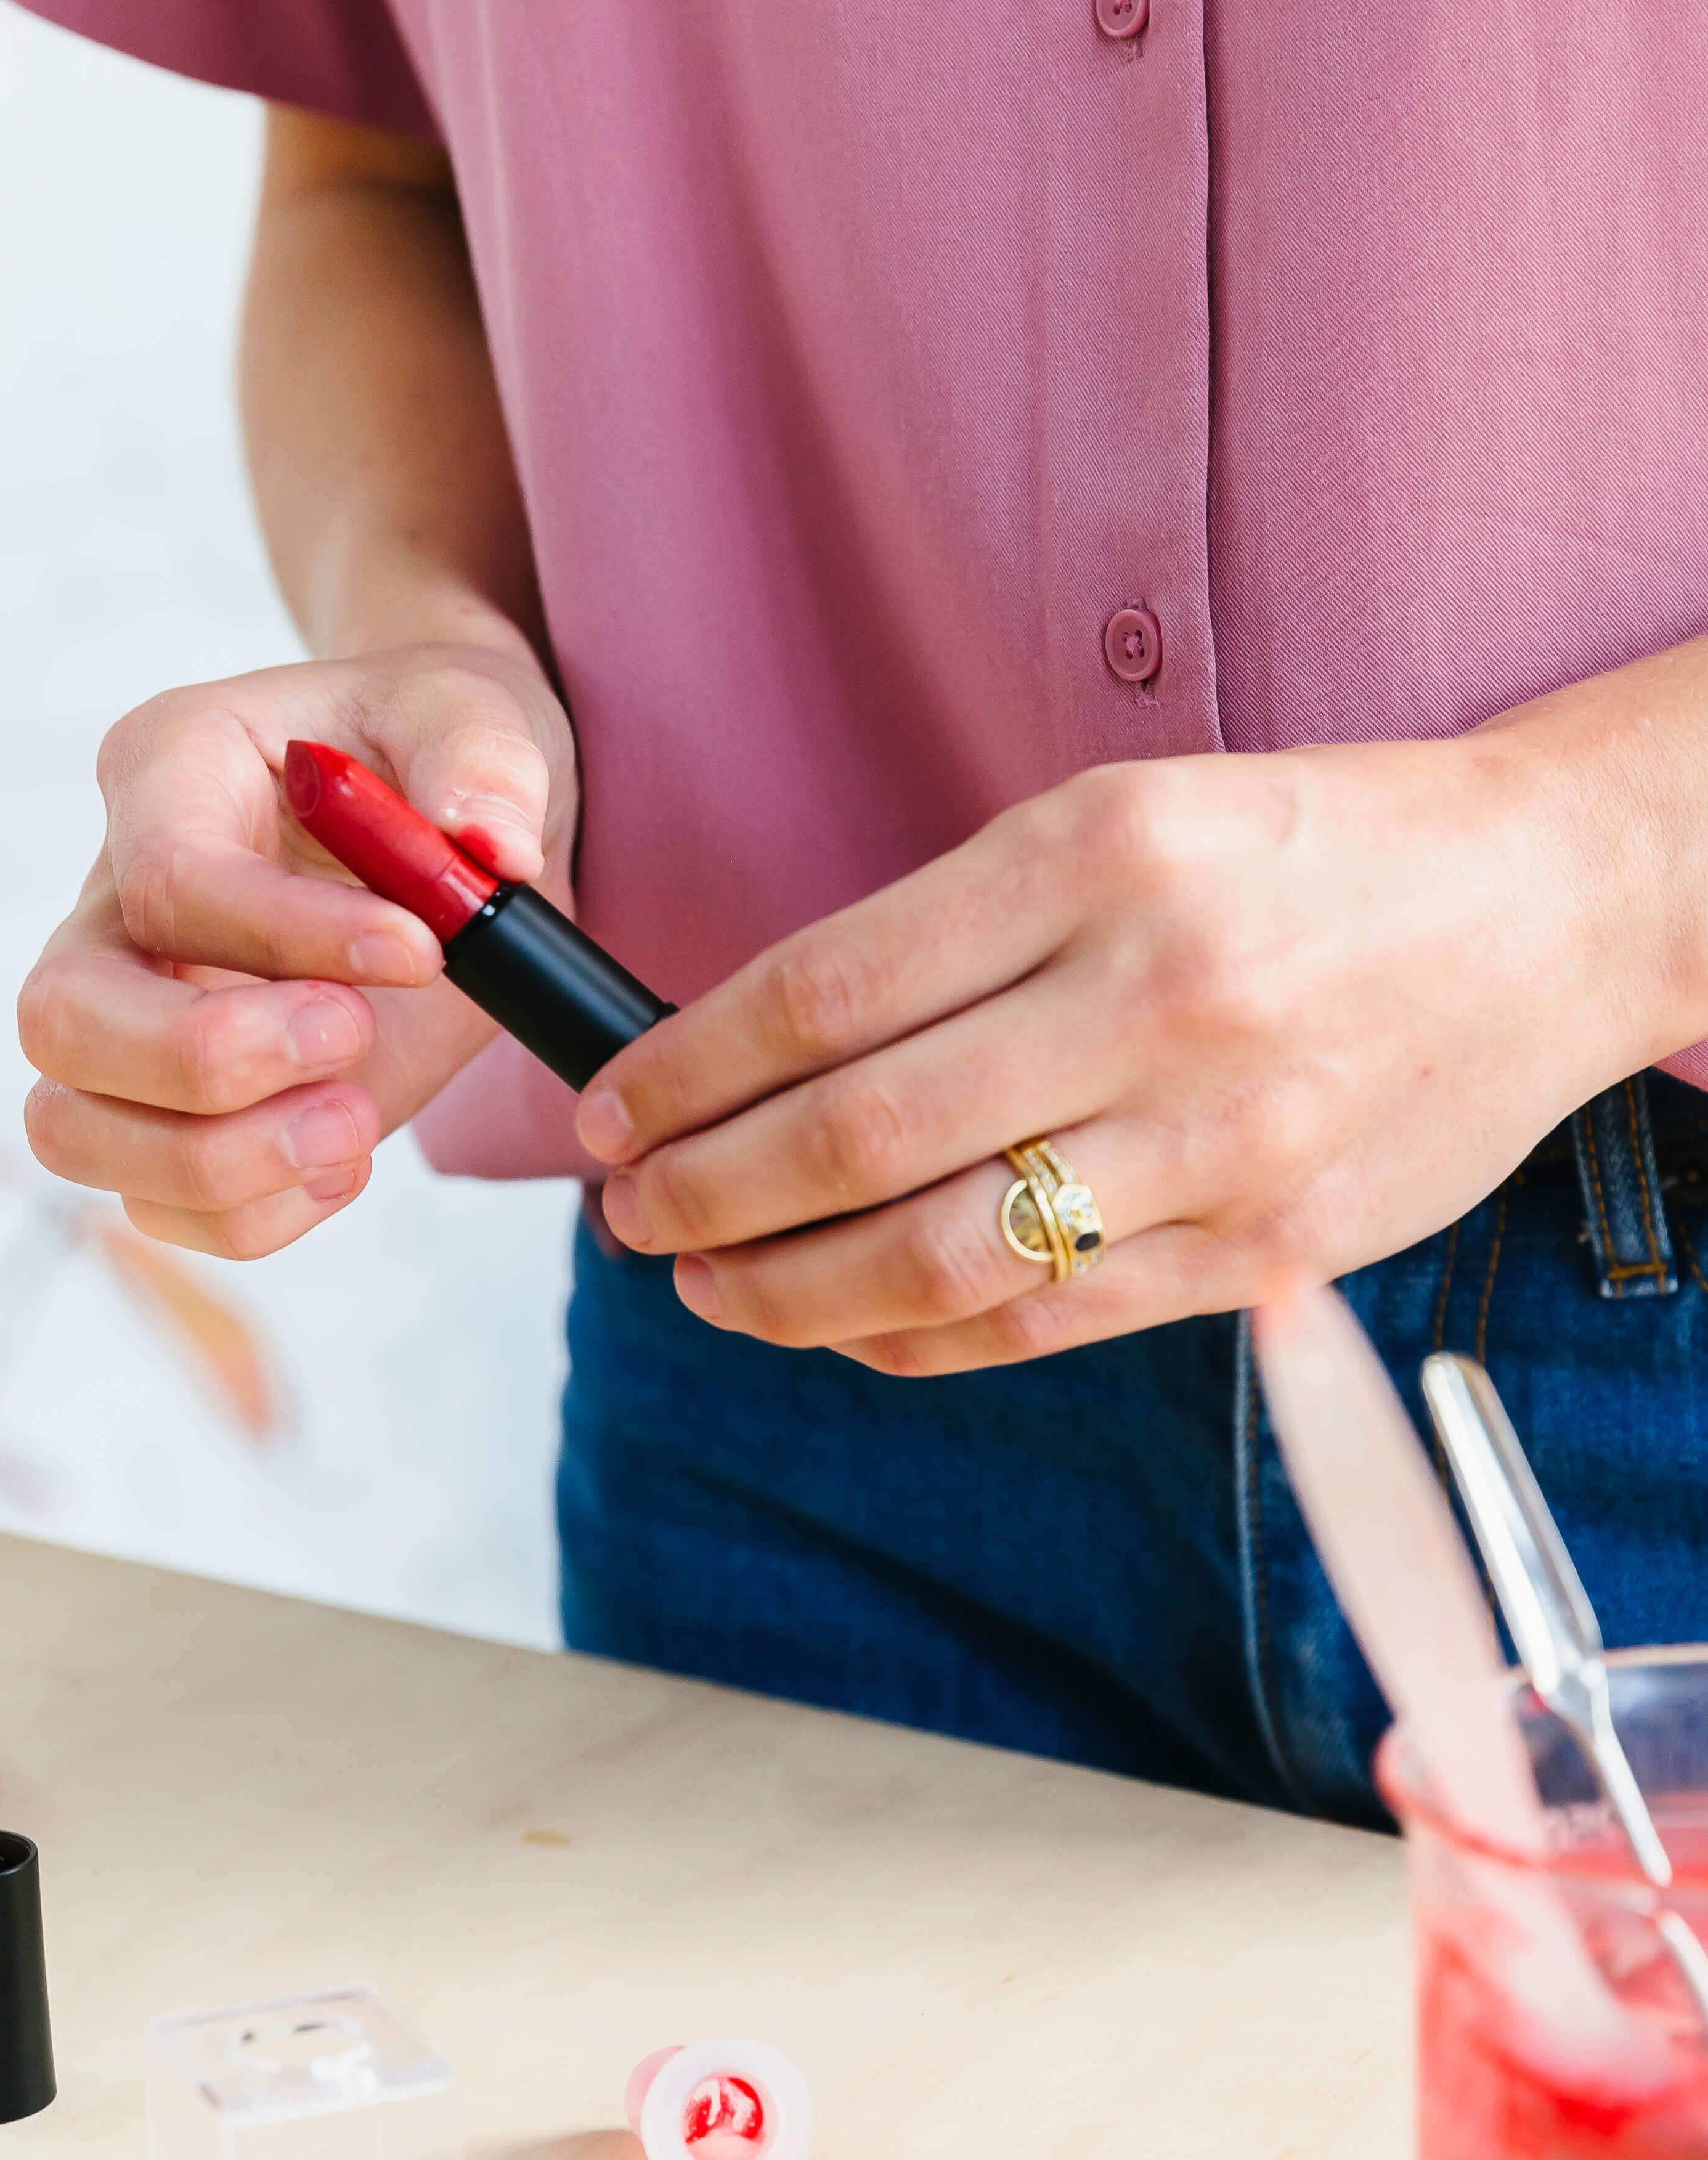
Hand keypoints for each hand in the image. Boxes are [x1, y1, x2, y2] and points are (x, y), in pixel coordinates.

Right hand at [20, 639, 573, 1257]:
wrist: (444, 823)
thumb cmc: (432, 750)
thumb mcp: (476, 714)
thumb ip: (484, 759)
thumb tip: (492, 847)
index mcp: (167, 773)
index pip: (168, 880)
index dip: (287, 935)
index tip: (420, 950)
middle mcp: (114, 903)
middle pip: (62, 1016)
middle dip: (206, 1060)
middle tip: (355, 1038)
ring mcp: (127, 1017)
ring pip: (71, 1128)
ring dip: (218, 1160)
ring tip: (355, 1121)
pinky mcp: (172, 1112)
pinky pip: (157, 1205)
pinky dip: (254, 1212)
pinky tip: (346, 1157)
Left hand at [577, 728, 1658, 1373]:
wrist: (1547, 905)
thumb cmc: (1313, 852)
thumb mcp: (1124, 819)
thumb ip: (959, 934)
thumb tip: (767, 1047)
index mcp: (1095, 858)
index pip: (822, 992)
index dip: (687, 1070)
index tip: (612, 1110)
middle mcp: (1150, 998)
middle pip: (855, 1138)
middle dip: (703, 1193)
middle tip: (629, 1213)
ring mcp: (1215, 1139)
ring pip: (938, 1256)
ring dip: (786, 1290)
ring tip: (708, 1285)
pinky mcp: (1267, 1248)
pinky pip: (1048, 1321)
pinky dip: (918, 1340)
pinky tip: (847, 1329)